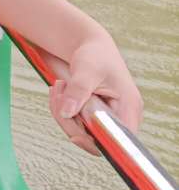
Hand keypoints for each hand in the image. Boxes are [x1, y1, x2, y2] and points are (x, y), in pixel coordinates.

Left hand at [46, 33, 142, 155]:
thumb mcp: (86, 70)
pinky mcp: (94, 115)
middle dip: (70, 121)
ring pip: (81, 131)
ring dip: (62, 112)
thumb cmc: (94, 55)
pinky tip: (58, 90)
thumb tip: (66, 114)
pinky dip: (62, 109)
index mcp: (129, 108)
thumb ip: (78, 91)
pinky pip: (75, 123)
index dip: (98, 143)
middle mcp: (121, 116)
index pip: (119, 141)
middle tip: (58, 93)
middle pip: (95, 139)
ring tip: (58, 86)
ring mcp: (107, 117)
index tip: (75, 136)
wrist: (90, 46)